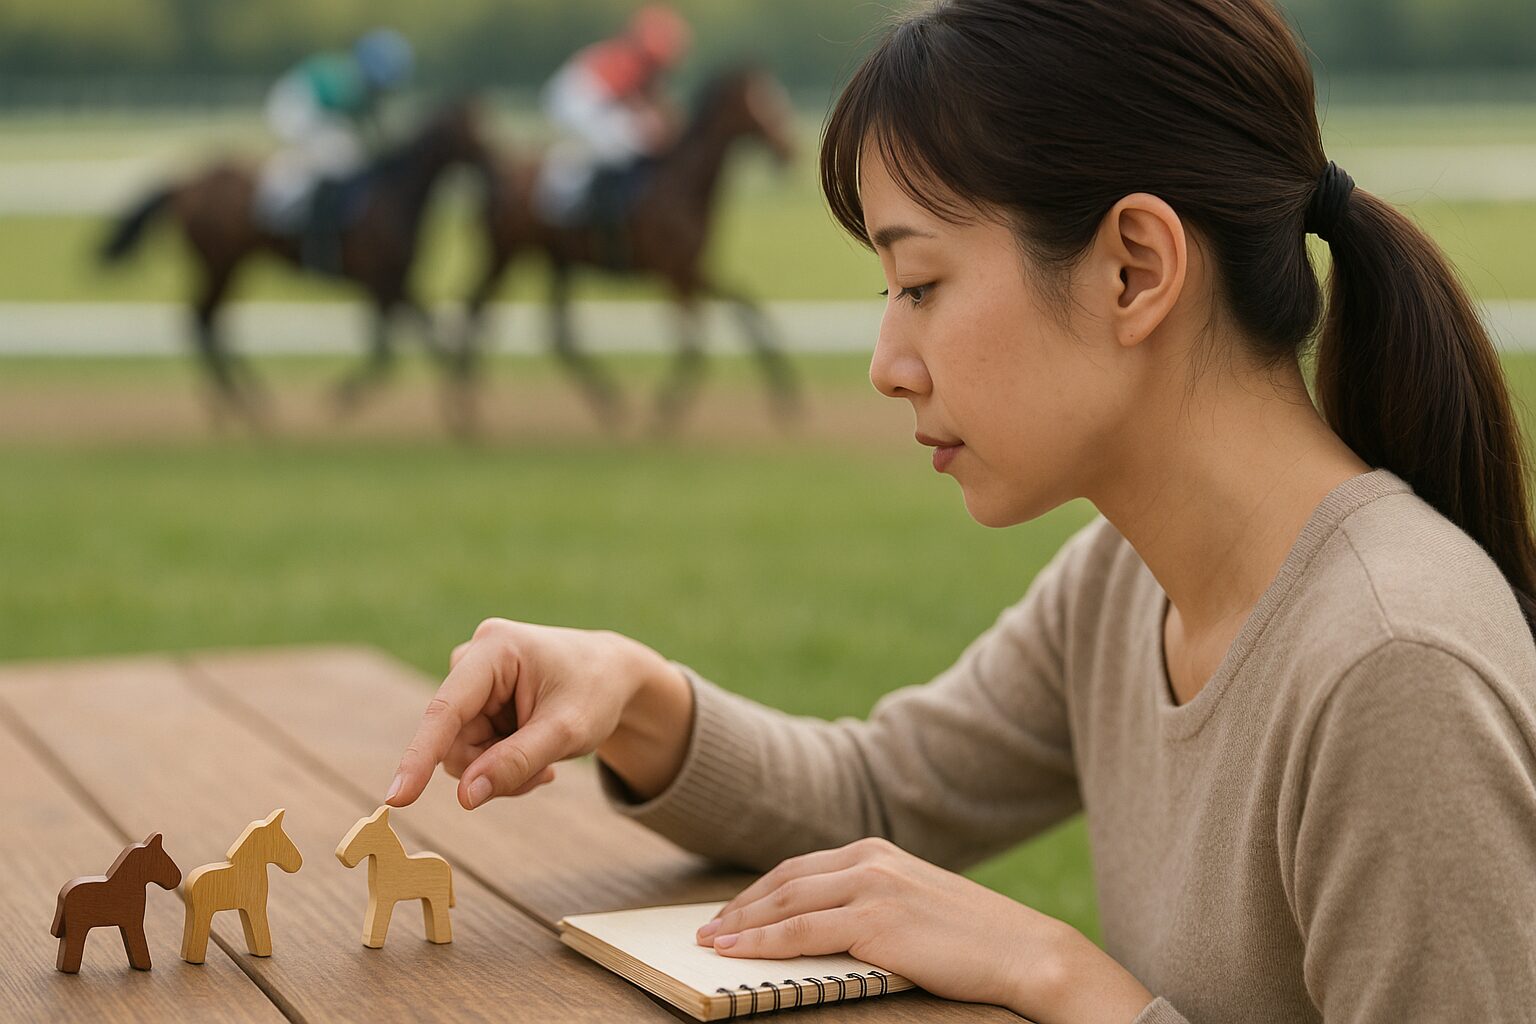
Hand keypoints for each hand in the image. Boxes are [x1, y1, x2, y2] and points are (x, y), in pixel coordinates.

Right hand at [385, 618, 672, 809]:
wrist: (614, 676)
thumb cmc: (596, 693)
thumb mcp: (567, 732)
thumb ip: (517, 763)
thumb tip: (465, 797)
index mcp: (496, 649)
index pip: (446, 710)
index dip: (421, 756)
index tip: (397, 798)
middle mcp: (474, 658)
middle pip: (454, 739)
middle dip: (491, 768)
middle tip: (543, 773)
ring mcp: (472, 679)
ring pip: (461, 750)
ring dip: (499, 769)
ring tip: (545, 761)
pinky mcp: (475, 699)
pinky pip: (471, 749)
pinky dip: (500, 763)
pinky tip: (536, 754)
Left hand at [694, 837, 1154, 1023]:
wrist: (1027, 952)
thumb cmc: (975, 940)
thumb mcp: (915, 905)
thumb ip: (871, 903)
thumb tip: (825, 925)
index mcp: (878, 852)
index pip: (801, 868)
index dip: (759, 891)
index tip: (731, 912)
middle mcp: (870, 860)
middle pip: (785, 880)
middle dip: (741, 907)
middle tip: (707, 929)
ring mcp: (873, 887)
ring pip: (785, 903)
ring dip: (741, 924)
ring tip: (710, 942)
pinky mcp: (876, 921)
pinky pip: (801, 931)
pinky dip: (761, 941)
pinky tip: (736, 952)